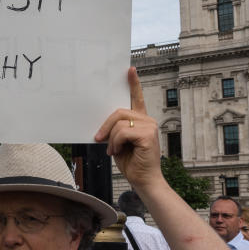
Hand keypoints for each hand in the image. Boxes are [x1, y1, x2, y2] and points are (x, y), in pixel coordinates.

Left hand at [94, 67, 161, 190]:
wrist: (143, 180)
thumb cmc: (132, 162)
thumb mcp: (119, 142)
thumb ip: (116, 129)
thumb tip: (103, 123)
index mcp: (141, 120)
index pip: (137, 98)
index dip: (133, 83)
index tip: (129, 70)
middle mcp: (148, 120)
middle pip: (118, 112)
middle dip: (105, 126)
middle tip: (98, 139)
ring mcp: (150, 126)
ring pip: (118, 123)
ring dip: (110, 139)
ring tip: (113, 150)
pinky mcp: (148, 135)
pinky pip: (122, 133)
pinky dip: (115, 143)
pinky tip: (118, 151)